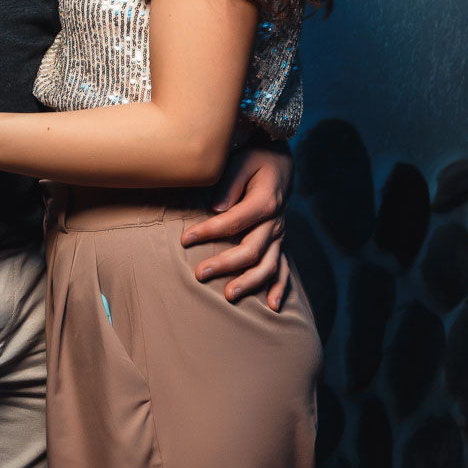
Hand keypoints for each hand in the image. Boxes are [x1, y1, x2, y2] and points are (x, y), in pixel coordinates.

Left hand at [180, 145, 292, 308]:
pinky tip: (272, 306)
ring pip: (268, 265)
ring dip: (250, 282)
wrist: (281, 163)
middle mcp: (275, 222)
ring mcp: (280, 235)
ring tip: (229, 296)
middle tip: (199, 274)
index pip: (234, 221)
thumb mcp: (242, 161)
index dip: (209, 231)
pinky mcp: (280, 243)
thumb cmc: (256, 161)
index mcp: (265, 202)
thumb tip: (217, 207)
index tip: (184, 239)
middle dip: (225, 264)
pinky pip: (283, 268)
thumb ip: (230, 182)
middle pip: (251, 249)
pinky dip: (280, 288)